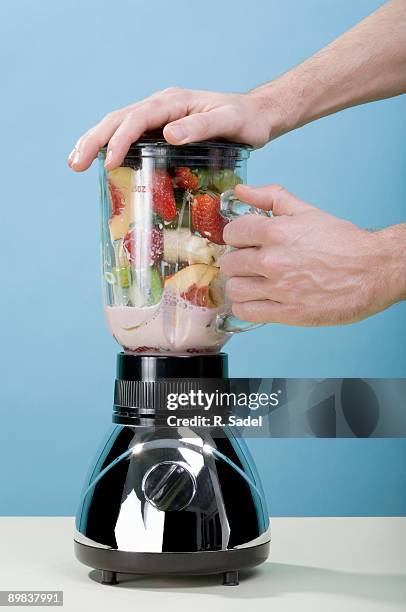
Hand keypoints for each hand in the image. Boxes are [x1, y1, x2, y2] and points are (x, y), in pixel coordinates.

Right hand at [67, 88, 272, 171]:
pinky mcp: (162, 127)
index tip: (109, 163)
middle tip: (75, 165)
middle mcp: (162, 106)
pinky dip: (112, 144)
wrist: (256, 116)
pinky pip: (131, 133)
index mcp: (173, 103)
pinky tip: (103, 159)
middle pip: (118, 119)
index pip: (137, 119)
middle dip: (94, 141)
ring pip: (119, 124)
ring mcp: (160, 116)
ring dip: (96, 142)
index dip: (120, 141)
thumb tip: (167, 135)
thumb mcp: (229, 122)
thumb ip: (201, 127)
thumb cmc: (246, 121)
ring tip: (76, 161)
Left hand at [220, 184, 405, 325]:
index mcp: (276, 232)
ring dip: (240, 285)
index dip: (236, 237)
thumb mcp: (307, 212)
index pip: (231, 233)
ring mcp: (280, 288)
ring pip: (234, 289)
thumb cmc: (344, 243)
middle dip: (238, 262)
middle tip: (251, 264)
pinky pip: (246, 312)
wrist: (375, 270)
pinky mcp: (288, 313)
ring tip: (254, 283)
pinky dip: (246, 307)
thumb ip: (270, 198)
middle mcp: (273, 260)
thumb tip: (241, 191)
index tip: (244, 242)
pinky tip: (257, 300)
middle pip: (230, 263)